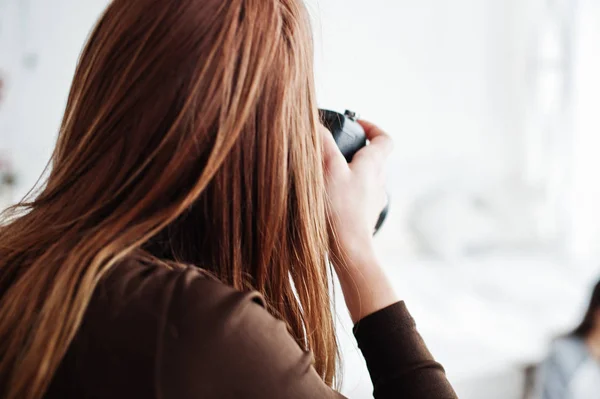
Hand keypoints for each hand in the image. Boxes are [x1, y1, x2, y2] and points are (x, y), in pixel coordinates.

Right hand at [322, 119, 398, 322]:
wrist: (349, 249)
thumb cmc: (340, 209)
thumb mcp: (328, 168)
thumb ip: (323, 143)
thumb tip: (316, 124)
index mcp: (374, 165)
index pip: (384, 139)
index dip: (372, 128)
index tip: (357, 125)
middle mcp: (379, 182)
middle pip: (374, 158)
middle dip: (356, 150)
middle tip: (336, 148)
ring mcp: (373, 201)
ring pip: (366, 179)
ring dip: (351, 172)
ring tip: (329, 173)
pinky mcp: (365, 217)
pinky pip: (359, 198)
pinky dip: (348, 192)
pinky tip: (329, 198)